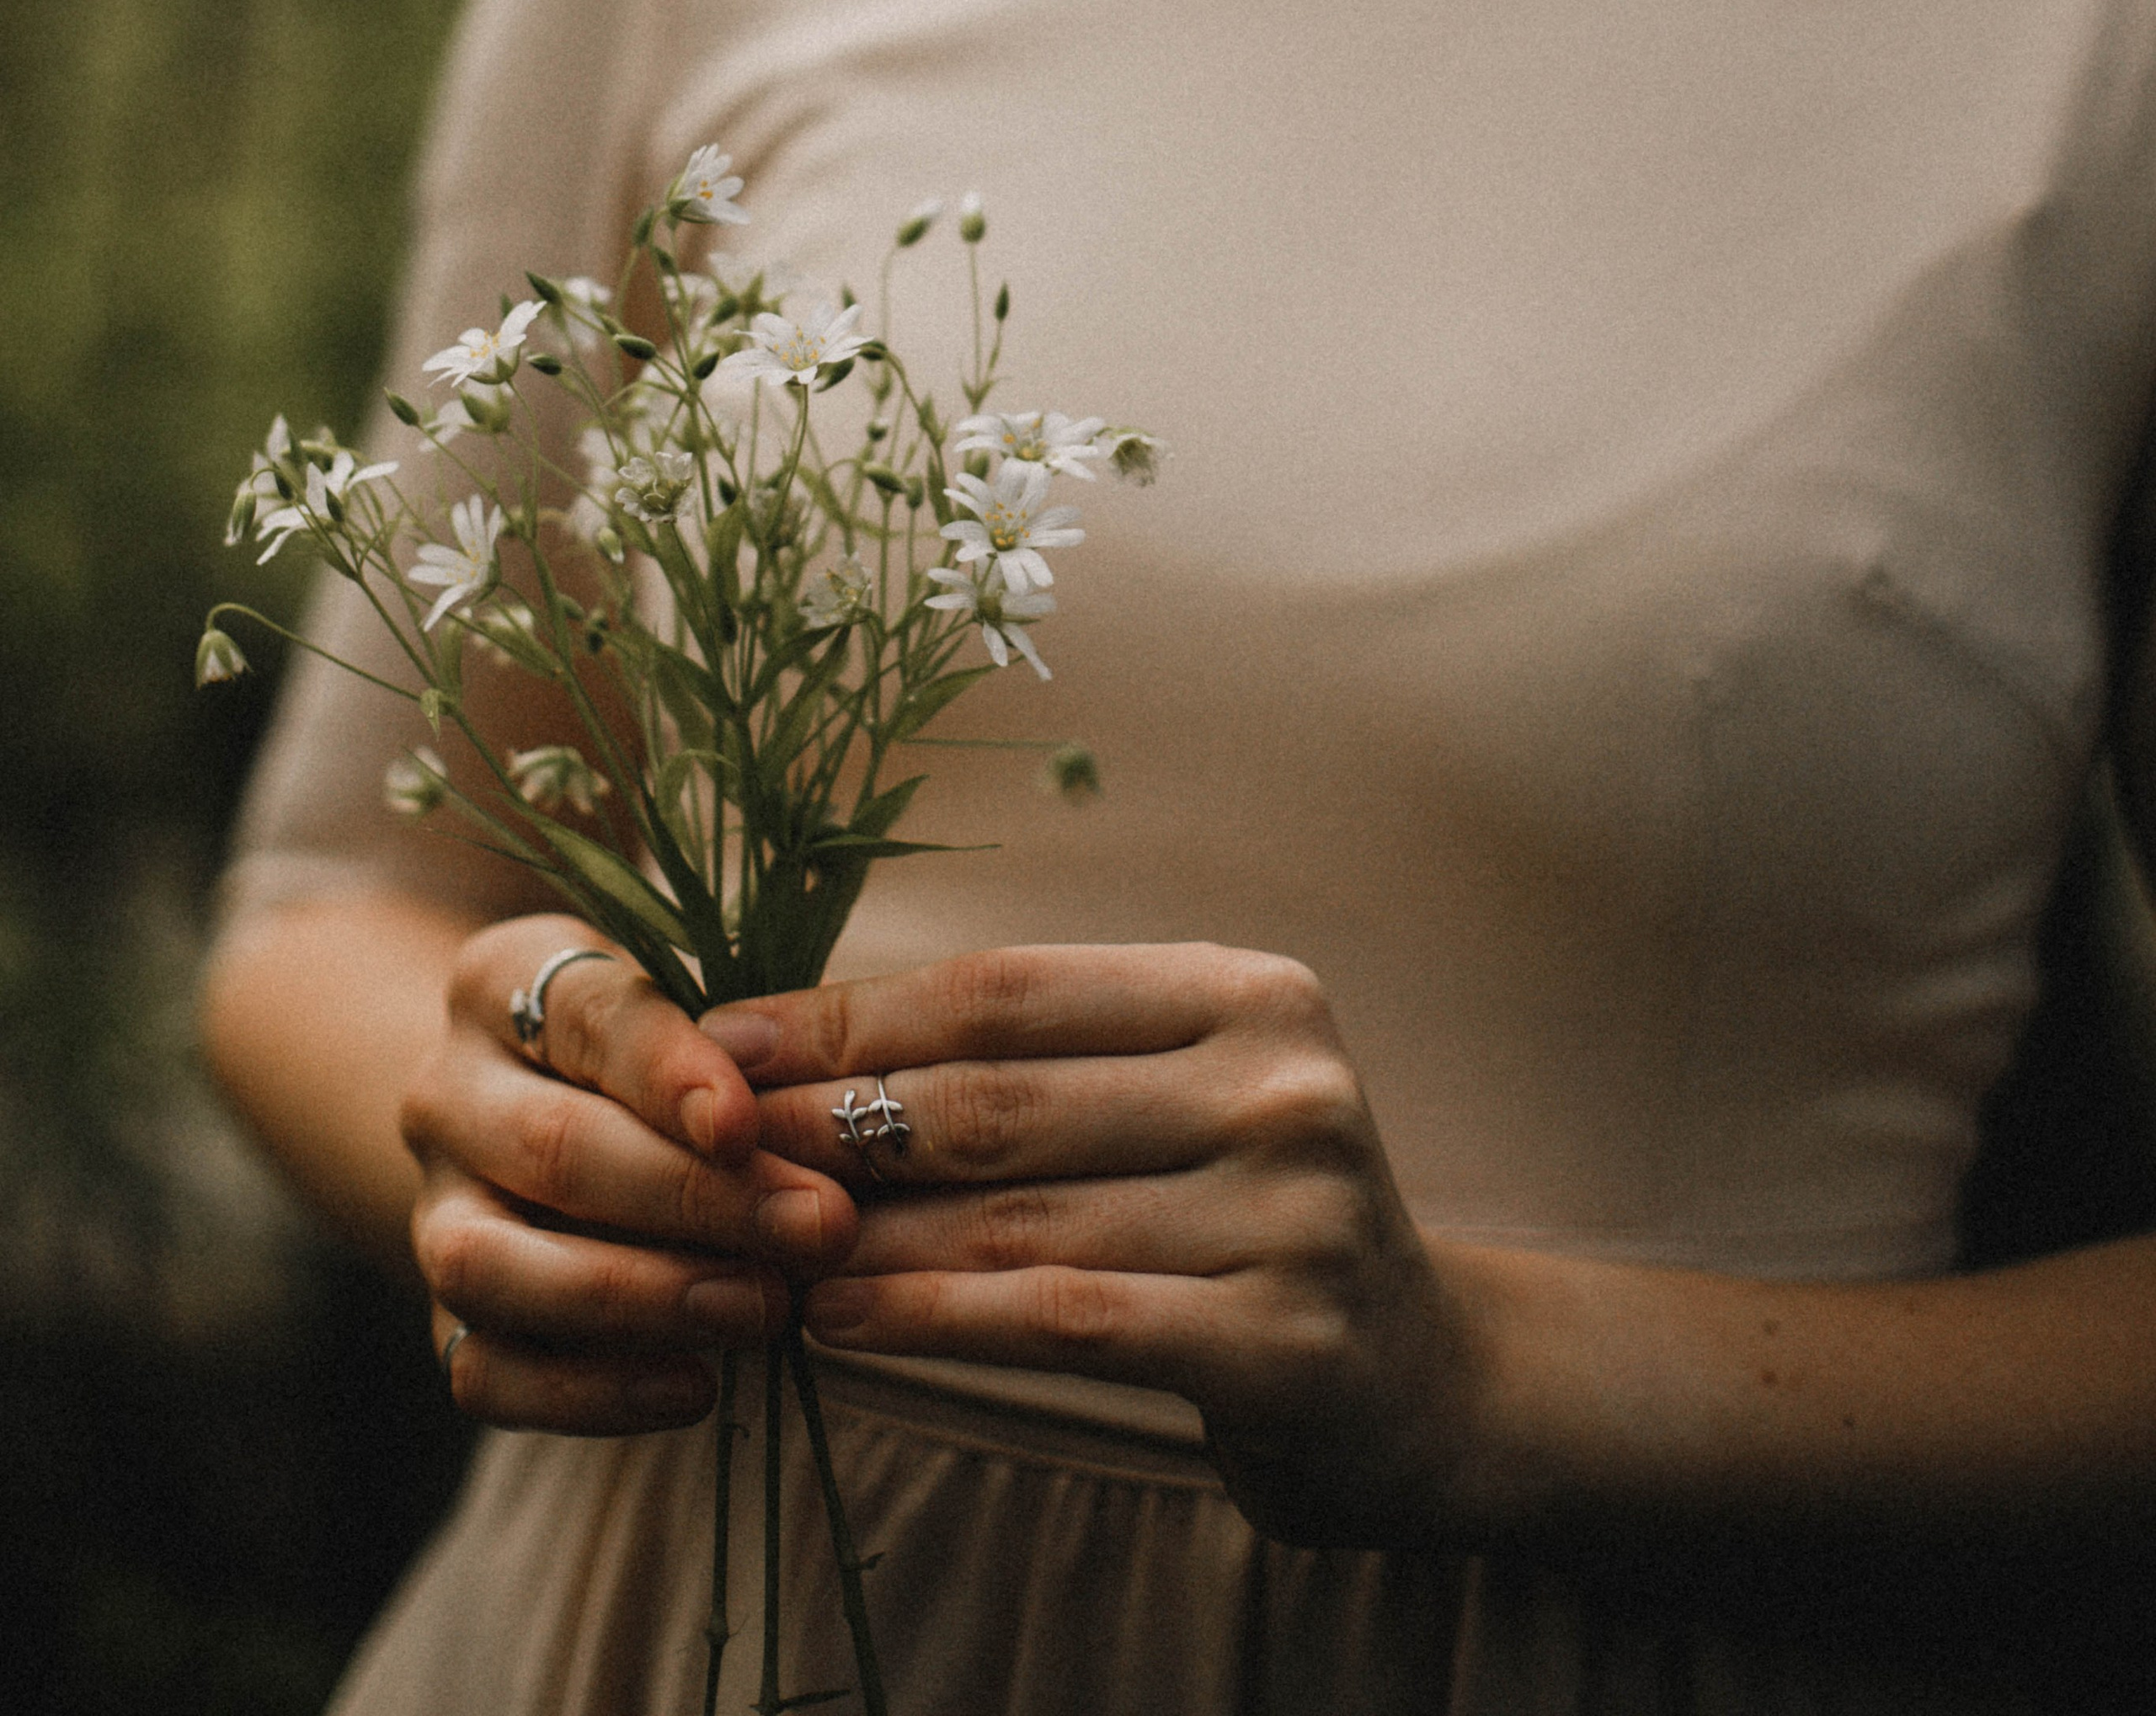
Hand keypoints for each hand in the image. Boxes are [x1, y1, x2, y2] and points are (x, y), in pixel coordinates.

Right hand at [400, 918, 860, 1434]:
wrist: (533, 1108)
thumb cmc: (654, 1048)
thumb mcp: (686, 1000)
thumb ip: (740, 1042)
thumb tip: (827, 1109)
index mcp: (502, 981)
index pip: (585, 1014)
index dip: (667, 1070)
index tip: (747, 1123)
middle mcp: (447, 1092)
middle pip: (552, 1148)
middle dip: (694, 1197)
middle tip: (821, 1225)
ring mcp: (432, 1210)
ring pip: (495, 1264)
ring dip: (641, 1295)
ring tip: (766, 1307)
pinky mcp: (443, 1317)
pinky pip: (485, 1373)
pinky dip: (589, 1393)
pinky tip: (695, 1386)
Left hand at [732, 943, 1483, 1548]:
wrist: (1427, 1385)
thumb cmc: (1250, 1222)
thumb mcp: (1174, 1102)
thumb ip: (1032, 1066)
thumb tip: (795, 1039)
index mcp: (1251, 991)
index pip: (1010, 988)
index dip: (855, 1012)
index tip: (722, 1040)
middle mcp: (1282, 1084)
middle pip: (1001, 1097)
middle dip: (831, 1122)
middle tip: (705, 1149)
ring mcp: (1293, 1212)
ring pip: (1018, 1216)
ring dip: (859, 1232)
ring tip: (746, 1241)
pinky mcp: (1280, 1338)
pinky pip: (1062, 1318)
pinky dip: (932, 1317)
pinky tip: (838, 1321)